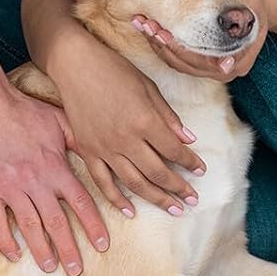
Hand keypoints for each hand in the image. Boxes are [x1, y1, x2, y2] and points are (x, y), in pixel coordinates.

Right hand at [0, 84, 108, 275]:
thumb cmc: (22, 110)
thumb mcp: (59, 120)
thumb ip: (80, 141)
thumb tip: (101, 154)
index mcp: (55, 166)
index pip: (81, 203)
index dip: (93, 226)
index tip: (102, 245)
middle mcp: (35, 181)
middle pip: (57, 222)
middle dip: (69, 249)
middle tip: (77, 270)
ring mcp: (10, 187)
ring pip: (29, 226)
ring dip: (41, 250)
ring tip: (50, 268)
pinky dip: (5, 241)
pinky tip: (14, 255)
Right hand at [50, 33, 207, 216]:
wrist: (75, 64)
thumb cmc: (115, 70)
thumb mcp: (149, 87)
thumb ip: (168, 117)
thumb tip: (188, 139)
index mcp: (145, 121)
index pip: (174, 150)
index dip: (191, 162)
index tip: (201, 170)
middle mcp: (126, 139)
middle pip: (158, 172)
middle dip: (178, 188)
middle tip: (192, 199)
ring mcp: (104, 148)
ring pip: (134, 183)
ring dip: (156, 198)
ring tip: (173, 208)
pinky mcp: (87, 151)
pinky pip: (103, 182)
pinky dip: (117, 199)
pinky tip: (131, 211)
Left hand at [133, 0, 270, 82]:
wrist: (257, 6)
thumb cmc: (252, 2)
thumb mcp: (248, 4)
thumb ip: (240, 15)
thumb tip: (231, 34)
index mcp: (236, 62)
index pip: (199, 61)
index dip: (178, 47)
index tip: (160, 32)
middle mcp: (224, 72)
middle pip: (185, 64)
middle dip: (162, 44)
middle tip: (145, 24)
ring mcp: (212, 69)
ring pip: (178, 63)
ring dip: (157, 44)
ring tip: (141, 23)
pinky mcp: (201, 63)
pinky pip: (177, 59)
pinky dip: (162, 44)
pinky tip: (149, 28)